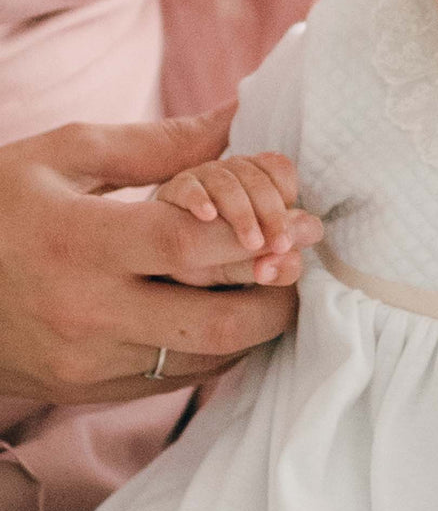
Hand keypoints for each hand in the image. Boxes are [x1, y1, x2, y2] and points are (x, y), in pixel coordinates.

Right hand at [0, 106, 321, 403]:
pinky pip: (177, 380)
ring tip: (279, 285)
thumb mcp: (60, 157)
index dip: (261, 236)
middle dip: (278, 294)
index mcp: (78, 243)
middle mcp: (86, 314)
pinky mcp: (88, 393)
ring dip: (256, 325)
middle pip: (215, 320)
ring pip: (205, 360)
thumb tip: (237, 116)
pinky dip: (218, 349)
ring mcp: (87, 364)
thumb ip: (156, 144)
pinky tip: (233, 312)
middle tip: (304, 260)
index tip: (304, 220)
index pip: (192, 248)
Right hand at [154, 152, 312, 286]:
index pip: (279, 169)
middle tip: (279, 246)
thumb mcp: (256, 267)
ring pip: (227, 182)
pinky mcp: (175, 190)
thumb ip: (283, 263)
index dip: (287, 195)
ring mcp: (202, 179)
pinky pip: (188, 186)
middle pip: (257, 179)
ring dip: (243, 213)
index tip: (288, 231)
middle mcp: (232, 173)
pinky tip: (208, 216)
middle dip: (273, 214)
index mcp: (258, 182)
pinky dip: (200, 199)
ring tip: (252, 243)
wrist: (170, 264)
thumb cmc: (222, 259)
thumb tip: (299, 250)